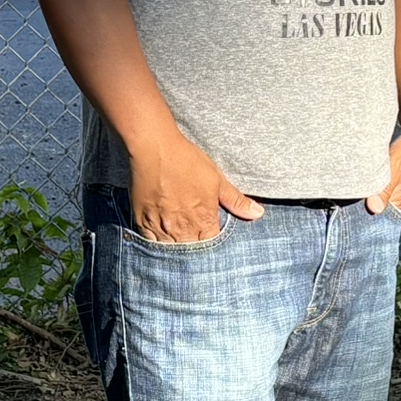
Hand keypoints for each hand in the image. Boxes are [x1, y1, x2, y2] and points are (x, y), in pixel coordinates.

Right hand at [128, 132, 262, 242]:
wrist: (154, 148)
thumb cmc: (186, 160)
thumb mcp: (216, 178)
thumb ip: (235, 200)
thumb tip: (258, 214)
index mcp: (203, 219)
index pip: (212, 246)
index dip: (214, 247)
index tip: (213, 242)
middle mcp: (182, 229)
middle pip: (191, 252)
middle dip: (196, 252)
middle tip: (197, 247)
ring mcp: (161, 227)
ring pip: (171, 251)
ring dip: (177, 250)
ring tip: (180, 244)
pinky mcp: (142, 221)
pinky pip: (151, 243)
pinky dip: (157, 244)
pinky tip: (162, 238)